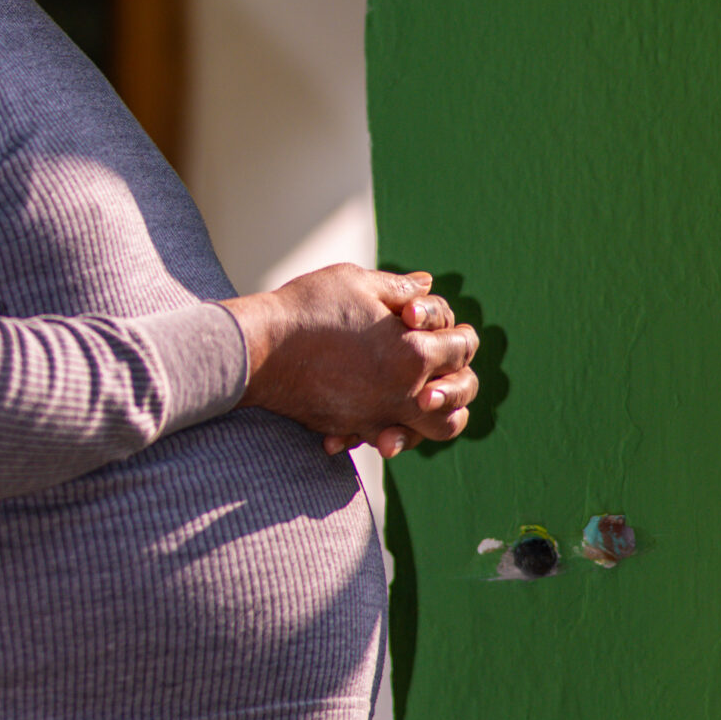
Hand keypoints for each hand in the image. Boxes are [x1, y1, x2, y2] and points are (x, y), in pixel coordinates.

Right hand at [224, 265, 478, 459]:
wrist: (258, 348)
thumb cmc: (307, 308)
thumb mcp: (357, 283)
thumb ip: (399, 287)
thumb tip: (426, 284)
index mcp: (413, 352)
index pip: (462, 347)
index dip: (456, 333)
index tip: (442, 328)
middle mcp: (404, 392)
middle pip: (458, 399)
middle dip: (457, 382)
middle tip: (440, 367)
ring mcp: (378, 415)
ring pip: (428, 431)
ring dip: (433, 416)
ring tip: (421, 399)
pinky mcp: (351, 427)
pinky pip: (380, 436)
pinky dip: (384, 429)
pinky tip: (372, 412)